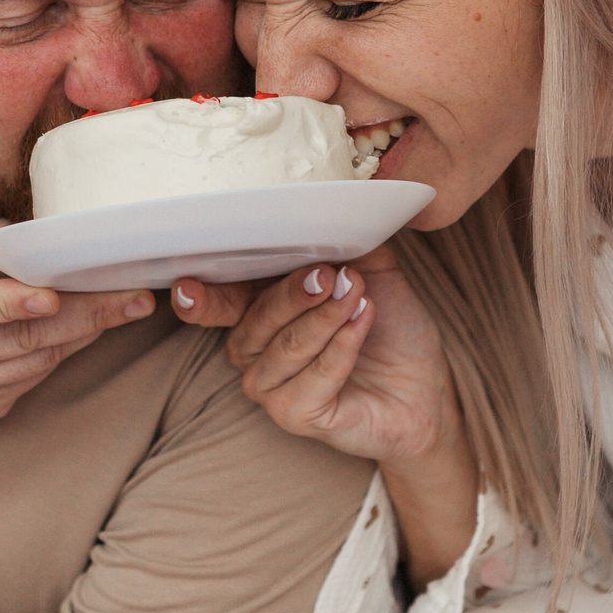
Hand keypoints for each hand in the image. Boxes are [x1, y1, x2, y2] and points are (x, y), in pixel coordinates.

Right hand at [0, 211, 153, 431]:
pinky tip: (80, 329)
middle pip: (17, 341)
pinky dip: (59, 353)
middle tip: (136, 298)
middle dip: (84, 317)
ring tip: (123, 305)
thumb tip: (40, 232)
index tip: (51, 295)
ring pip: (33, 364)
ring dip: (82, 335)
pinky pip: (30, 381)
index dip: (7, 304)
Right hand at [175, 249, 457, 470]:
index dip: (199, 296)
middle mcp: (254, 352)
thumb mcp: (369, 269)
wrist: (424, 386)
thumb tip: (339, 195)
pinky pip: (311, 381)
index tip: (188, 285)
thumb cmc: (389, 328)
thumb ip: (345, 238)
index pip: (217, 301)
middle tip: (330, 273)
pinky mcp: (297, 416)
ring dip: (324, 319)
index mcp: (258, 311)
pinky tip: (361, 324)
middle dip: (292, 294)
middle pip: (256, 320)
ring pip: (284, 349)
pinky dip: (339, 349)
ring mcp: (271, 388)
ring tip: (358, 296)